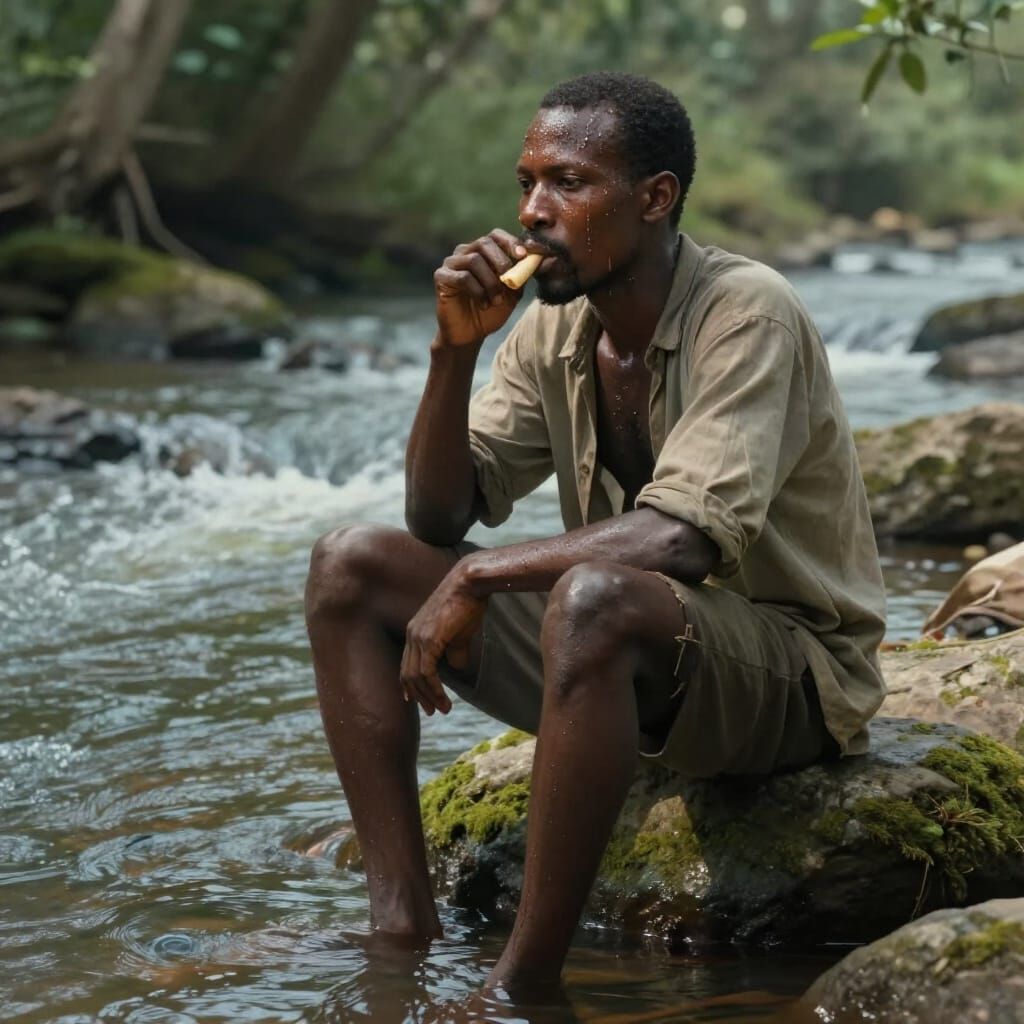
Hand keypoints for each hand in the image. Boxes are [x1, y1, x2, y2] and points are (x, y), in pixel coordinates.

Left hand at [400, 566, 486, 714]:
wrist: (470, 583)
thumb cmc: (468, 604)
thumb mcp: (460, 633)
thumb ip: (454, 651)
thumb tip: (456, 667)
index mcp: (414, 631)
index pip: (406, 664)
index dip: (409, 685)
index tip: (415, 700)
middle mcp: (411, 634)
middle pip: (407, 674)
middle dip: (418, 696)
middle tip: (431, 711)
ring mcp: (418, 636)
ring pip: (415, 676)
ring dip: (428, 696)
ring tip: (442, 709)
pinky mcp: (429, 639)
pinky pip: (426, 672)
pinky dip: (434, 688)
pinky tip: (443, 698)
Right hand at [434, 229, 526, 347]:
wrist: (471, 333)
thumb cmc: (491, 311)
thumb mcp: (512, 292)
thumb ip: (521, 275)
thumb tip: (538, 260)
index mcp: (483, 252)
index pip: (496, 235)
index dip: (510, 242)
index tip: (523, 256)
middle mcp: (465, 252)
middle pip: (484, 243)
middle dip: (501, 261)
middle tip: (509, 280)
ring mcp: (451, 263)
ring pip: (474, 260)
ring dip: (490, 282)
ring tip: (496, 301)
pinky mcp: (441, 277)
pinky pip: (463, 277)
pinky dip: (478, 291)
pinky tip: (483, 304)